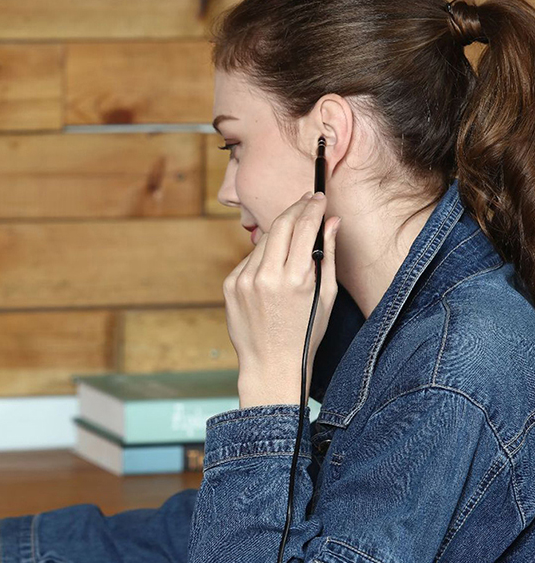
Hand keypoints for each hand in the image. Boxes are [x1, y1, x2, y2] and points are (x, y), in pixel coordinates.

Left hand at [224, 191, 339, 405]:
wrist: (271, 364)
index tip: (319, 198)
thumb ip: (328, 255)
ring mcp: (244, 280)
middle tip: (307, 200)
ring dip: (279, 233)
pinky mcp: (230, 285)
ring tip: (294, 234)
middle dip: (296, 208)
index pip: (304, 227)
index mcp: (295, 279)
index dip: (313, 207)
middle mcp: (266, 276)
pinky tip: (273, 267)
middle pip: (281, 225)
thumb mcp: (326, 296)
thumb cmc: (304, 334)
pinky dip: (263, 256)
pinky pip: (249, 260)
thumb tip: (332, 221)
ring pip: (264, 241)